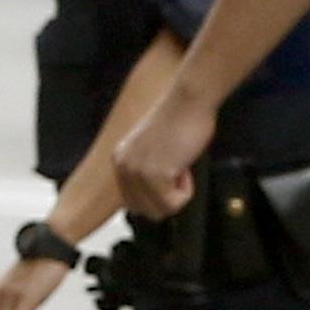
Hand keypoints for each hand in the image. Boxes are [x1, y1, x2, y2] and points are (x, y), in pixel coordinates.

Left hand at [113, 86, 211, 222]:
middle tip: (178, 173)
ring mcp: (136, 172)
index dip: (158, 195)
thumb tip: (156, 199)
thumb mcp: (152, 149)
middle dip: (167, 199)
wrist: (189, 100)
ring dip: (178, 196)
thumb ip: (147, 170)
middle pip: (144, 210)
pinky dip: (186, 192)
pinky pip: (174, 203)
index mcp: (119, 161)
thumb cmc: (181, 120)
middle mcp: (122, 167)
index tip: (171, 173)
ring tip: (182, 167)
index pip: (133, 202)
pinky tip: (185, 167)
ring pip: (159, 210)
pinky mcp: (155, 174)